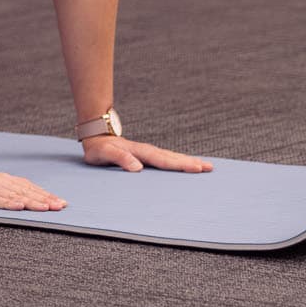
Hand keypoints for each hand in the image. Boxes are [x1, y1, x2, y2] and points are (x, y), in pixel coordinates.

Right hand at [0, 164, 66, 211]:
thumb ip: (9, 191)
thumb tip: (29, 199)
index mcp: (5, 180)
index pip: (29, 187)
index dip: (46, 195)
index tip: (61, 202)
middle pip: (25, 191)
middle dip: (44, 199)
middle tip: (60, 206)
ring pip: (13, 195)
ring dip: (31, 201)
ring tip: (45, 208)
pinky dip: (7, 203)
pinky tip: (18, 206)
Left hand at [81, 135, 212, 173]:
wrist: (97, 138)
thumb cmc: (99, 149)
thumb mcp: (104, 154)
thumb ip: (119, 158)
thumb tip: (137, 167)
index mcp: (140, 152)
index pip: (163, 160)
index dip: (179, 165)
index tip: (195, 168)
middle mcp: (148, 151)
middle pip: (173, 158)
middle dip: (191, 163)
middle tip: (209, 168)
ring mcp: (149, 152)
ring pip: (173, 157)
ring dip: (189, 161)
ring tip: (206, 166)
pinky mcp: (149, 156)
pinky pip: (168, 159)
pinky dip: (180, 162)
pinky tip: (189, 165)